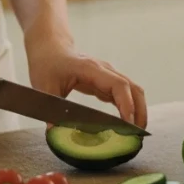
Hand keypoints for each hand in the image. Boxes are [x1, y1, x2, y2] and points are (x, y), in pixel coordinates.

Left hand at [25, 36, 147, 129]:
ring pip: (132, 90)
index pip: (118, 85)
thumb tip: (55, 134)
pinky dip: (129, 108)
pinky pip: (124, 94)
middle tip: (137, 135)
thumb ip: (51, 110)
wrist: (49, 48)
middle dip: (139, 111)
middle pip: (132, 88)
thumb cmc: (46, 65)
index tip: (129, 124)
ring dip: (138, 110)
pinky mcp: (106, 82)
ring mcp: (107, 75)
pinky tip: (127, 125)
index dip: (126, 104)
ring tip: (136, 134)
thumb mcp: (44, 87)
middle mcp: (104, 70)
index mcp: (91, 69)